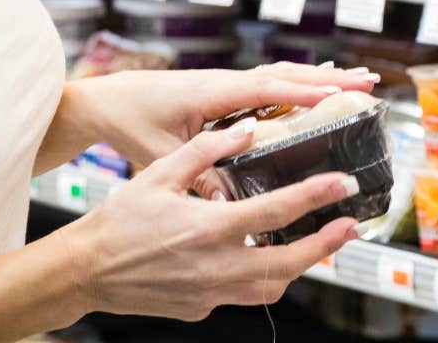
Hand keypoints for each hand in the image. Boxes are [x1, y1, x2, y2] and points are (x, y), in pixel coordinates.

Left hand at [65, 62, 378, 169]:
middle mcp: (224, 81)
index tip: (338, 96)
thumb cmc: (130, 122)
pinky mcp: (222, 90)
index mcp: (212, 92)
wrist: (105, 100)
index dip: (303, 93)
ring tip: (354, 81)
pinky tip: (314, 93)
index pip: (265, 89)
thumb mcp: (160, 155)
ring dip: (317, 78)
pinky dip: (296, 84)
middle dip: (328, 78)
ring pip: (280, 75)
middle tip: (368, 81)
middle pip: (285, 75)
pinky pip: (267, 83)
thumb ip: (194, 176)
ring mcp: (225, 83)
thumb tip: (226, 204)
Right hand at [67, 122, 361, 320]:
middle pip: (290, 261)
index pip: (277, 211)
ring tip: (319, 245)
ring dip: (300, 266)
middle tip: (351, 225)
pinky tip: (264, 257)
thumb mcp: (159, 173)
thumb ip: (206, 151)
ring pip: (272, 287)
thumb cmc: (119, 220)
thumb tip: (246, 129)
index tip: (342, 186)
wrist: (87, 270)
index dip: (316, 196)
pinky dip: (261, 277)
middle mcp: (216, 266)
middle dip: (326, 244)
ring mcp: (210, 292)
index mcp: (209, 227)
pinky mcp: (202, 308)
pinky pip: (243, 295)